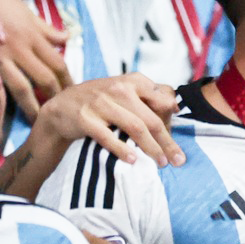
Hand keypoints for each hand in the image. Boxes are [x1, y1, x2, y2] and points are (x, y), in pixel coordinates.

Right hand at [29, 74, 181, 166]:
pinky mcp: (85, 118)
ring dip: (151, 148)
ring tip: (161, 162)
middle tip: (178, 160)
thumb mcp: (124, 90)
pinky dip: (122, 149)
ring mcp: (101, 103)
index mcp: (132, 81)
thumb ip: (149, 94)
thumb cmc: (101, 101)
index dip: (173, 120)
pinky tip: (133, 160)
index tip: (182, 136)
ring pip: (134, 127)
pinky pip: (107, 136)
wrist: (61, 107)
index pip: (161, 100)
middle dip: (167, 141)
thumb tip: (175, 104)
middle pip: (150, 119)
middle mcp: (118, 88)